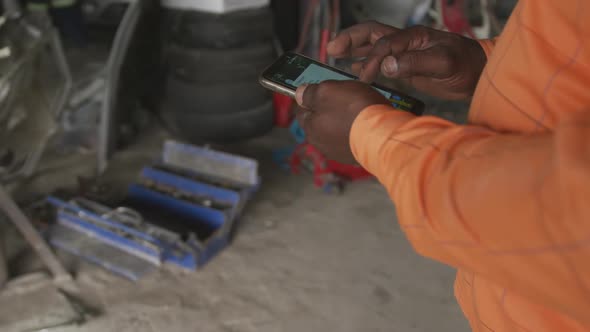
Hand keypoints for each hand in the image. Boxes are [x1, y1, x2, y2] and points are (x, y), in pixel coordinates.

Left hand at [295, 80, 389, 162]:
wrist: (383, 135)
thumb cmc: (354, 110)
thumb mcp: (328, 91)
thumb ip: (311, 93)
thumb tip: (299, 93)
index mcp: (310, 127)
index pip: (302, 110)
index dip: (312, 99)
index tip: (324, 92)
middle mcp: (320, 144)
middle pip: (319, 122)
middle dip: (328, 111)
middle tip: (344, 100)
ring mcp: (337, 153)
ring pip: (335, 131)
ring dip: (342, 122)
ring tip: (358, 112)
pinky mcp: (354, 157)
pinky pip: (350, 140)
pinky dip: (354, 133)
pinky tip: (364, 125)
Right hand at [328, 22, 486, 99]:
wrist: (480, 74)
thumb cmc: (467, 65)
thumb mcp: (444, 63)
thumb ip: (415, 63)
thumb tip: (386, 65)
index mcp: (413, 37)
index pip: (383, 44)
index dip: (371, 60)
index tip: (365, 77)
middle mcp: (406, 42)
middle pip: (371, 34)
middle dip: (349, 39)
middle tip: (331, 49)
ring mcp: (405, 53)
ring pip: (372, 46)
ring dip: (353, 49)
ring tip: (334, 55)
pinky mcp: (406, 66)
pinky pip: (380, 61)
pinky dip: (365, 63)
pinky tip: (355, 69)